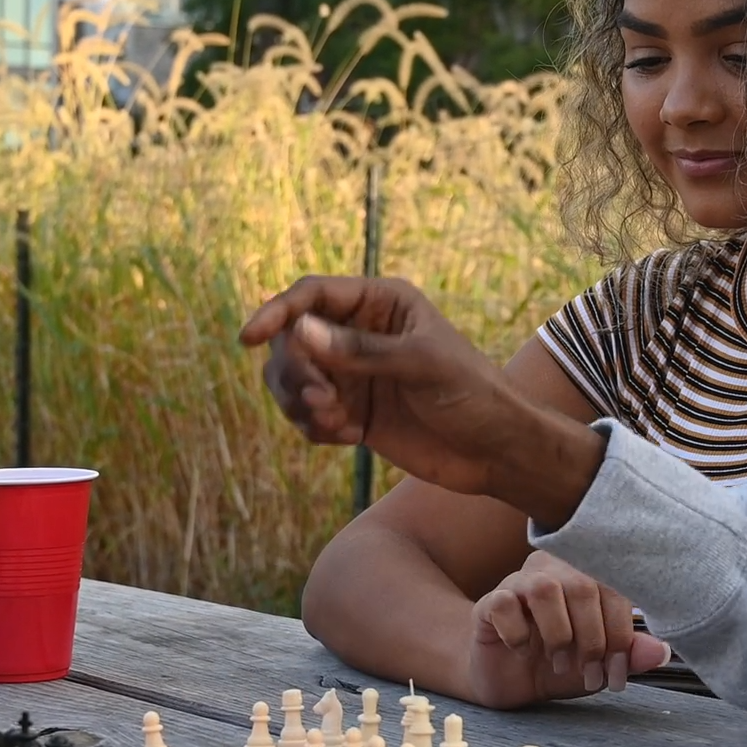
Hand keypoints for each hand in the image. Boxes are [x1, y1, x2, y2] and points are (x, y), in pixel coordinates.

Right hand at [241, 276, 604, 524]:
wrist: (497, 452)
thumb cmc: (473, 395)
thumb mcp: (422, 365)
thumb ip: (362, 350)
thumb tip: (300, 331)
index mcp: (381, 302)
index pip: (312, 294)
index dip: (277, 312)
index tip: (249, 338)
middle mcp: (360, 333)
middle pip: (291, 339)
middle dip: (295, 371)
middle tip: (322, 400)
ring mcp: (353, 374)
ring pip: (292, 379)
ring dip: (299, 402)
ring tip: (334, 422)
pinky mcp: (351, 413)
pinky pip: (307, 414)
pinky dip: (313, 427)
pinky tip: (348, 436)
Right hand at [463, 551, 673, 706]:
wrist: (508, 681)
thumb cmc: (556, 665)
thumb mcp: (600, 665)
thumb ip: (628, 655)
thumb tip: (661, 652)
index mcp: (587, 577)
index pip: (615, 589)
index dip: (620, 635)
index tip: (617, 675)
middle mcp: (554, 570)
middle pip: (584, 586)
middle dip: (593, 639)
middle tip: (588, 674)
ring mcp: (519, 583)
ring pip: (546, 590)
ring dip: (559, 635)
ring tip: (558, 662)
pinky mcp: (491, 602)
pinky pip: (506, 605)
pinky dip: (519, 633)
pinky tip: (522, 650)